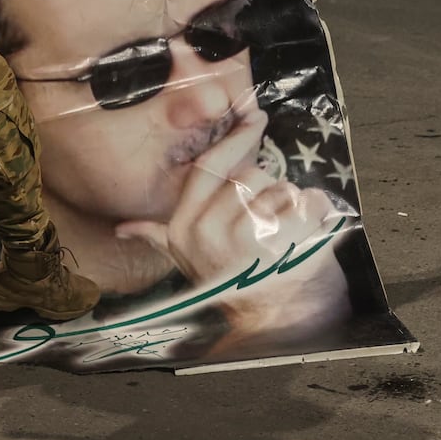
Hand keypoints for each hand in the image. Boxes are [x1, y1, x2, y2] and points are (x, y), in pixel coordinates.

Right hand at [114, 110, 349, 331]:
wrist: (278, 322)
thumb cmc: (237, 283)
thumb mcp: (189, 261)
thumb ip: (160, 238)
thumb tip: (122, 228)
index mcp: (183, 228)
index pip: (207, 166)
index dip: (234, 138)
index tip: (256, 117)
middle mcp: (207, 231)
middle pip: (250, 174)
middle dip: (268, 191)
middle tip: (270, 224)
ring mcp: (245, 236)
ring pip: (281, 187)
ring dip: (292, 205)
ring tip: (286, 234)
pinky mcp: (284, 240)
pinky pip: (309, 200)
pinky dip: (318, 211)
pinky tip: (308, 234)